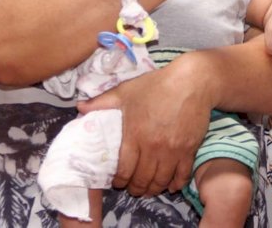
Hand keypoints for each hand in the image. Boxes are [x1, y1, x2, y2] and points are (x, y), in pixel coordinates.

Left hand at [76, 54, 211, 196]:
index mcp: (134, 134)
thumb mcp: (126, 91)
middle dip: (136, 189)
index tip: (118, 183)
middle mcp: (152, 147)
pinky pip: (182, 175)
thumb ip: (102, 102)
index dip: (120, 181)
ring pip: (161, 181)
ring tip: (150, 189)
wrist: (192, 82)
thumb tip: (80, 107)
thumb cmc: (157, 85)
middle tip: (134, 189)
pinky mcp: (189, 149)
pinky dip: (176, 184)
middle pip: (142, 180)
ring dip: (154, 189)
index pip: (124, 170)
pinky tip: (172, 186)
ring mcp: (172, 150)